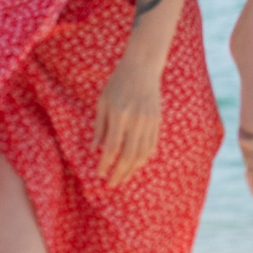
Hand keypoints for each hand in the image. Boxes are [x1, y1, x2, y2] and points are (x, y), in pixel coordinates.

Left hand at [93, 58, 164, 184]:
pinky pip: (151, 146)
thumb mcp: (102, 102)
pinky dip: (143, 159)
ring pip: (142, 154)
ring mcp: (149, 122)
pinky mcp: (157, 121)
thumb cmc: (117, 83)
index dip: (105, 164)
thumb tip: (94, 149)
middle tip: (110, 184)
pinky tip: (134, 165)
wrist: (142, 68)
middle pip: (128, 156)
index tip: (99, 174)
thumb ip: (99, 126)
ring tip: (122, 178)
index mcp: (119, 115)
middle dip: (119, 173)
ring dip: (132, 170)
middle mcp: (136, 120)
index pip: (111, 148)